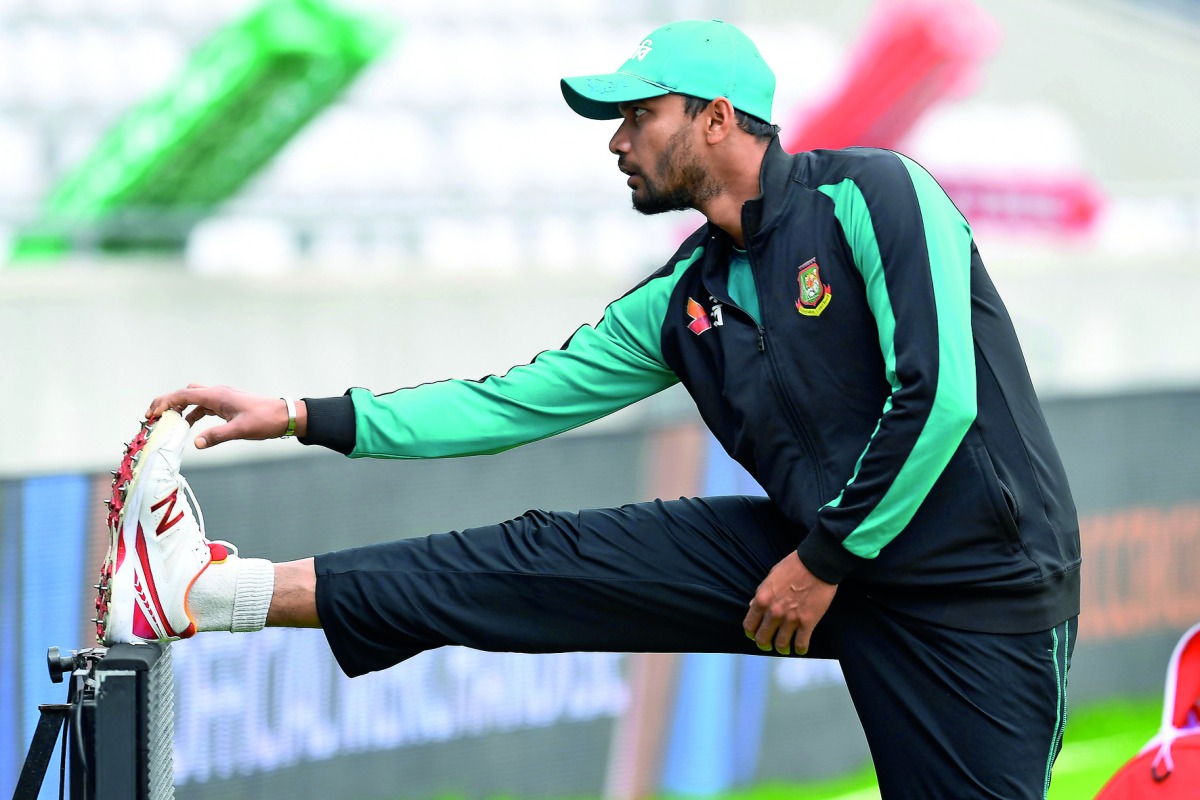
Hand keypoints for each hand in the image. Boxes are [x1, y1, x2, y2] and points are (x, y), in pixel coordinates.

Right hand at [146, 384, 301, 448]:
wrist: (283, 416)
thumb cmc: (264, 421)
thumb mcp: (240, 430)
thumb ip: (217, 436)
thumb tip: (196, 443)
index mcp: (217, 395)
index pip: (183, 395)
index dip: (165, 403)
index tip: (151, 415)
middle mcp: (217, 393)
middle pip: (185, 393)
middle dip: (168, 403)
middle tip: (153, 417)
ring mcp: (222, 397)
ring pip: (194, 398)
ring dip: (180, 409)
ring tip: (167, 423)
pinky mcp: (227, 404)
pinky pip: (204, 406)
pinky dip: (193, 413)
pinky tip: (189, 426)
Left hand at [743, 552, 836, 655]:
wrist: (817, 563)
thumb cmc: (793, 566)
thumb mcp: (770, 576)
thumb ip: (761, 593)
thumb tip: (752, 605)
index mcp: (762, 599)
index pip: (749, 625)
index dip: (751, 633)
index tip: (755, 634)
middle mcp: (773, 612)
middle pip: (762, 639)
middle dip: (764, 644)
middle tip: (768, 644)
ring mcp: (790, 619)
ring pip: (781, 645)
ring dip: (782, 648)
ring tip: (785, 648)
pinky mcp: (808, 622)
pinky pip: (801, 644)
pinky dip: (800, 649)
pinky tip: (800, 647)